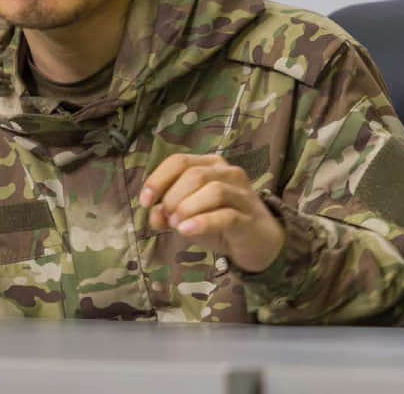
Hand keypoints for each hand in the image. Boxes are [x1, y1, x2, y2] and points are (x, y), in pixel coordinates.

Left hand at [138, 153, 283, 272]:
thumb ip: (167, 211)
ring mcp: (242, 194)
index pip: (179, 161)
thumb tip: (153, 214)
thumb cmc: (219, 221)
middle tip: (166, 219)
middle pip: (194, 175)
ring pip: (212, 191)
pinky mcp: (249, 217)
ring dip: (187, 208)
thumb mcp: (187, 215)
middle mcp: (228, 173)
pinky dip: (202, 222)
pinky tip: (186, 230)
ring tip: (176, 225)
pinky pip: (226, 215)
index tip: (145, 201)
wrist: (258, 242)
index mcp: (210, 165)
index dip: (157, 180)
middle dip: (172, 197)